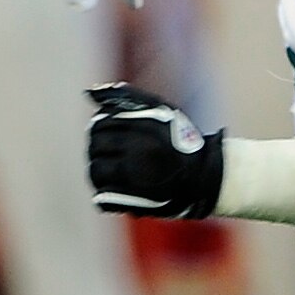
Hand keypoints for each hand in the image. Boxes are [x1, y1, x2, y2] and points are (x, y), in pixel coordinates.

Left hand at [85, 82, 221, 217]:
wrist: (203, 177)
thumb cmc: (179, 140)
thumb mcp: (161, 109)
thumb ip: (127, 98)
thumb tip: (91, 91)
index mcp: (142, 132)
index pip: (100, 126)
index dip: (100, 128)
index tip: (107, 131)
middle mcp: (137, 155)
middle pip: (95, 148)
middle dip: (98, 148)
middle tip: (108, 150)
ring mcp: (134, 180)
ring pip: (96, 172)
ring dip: (98, 169)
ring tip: (109, 167)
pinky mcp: (134, 202)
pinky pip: (104, 197)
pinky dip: (104, 192)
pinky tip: (113, 185)